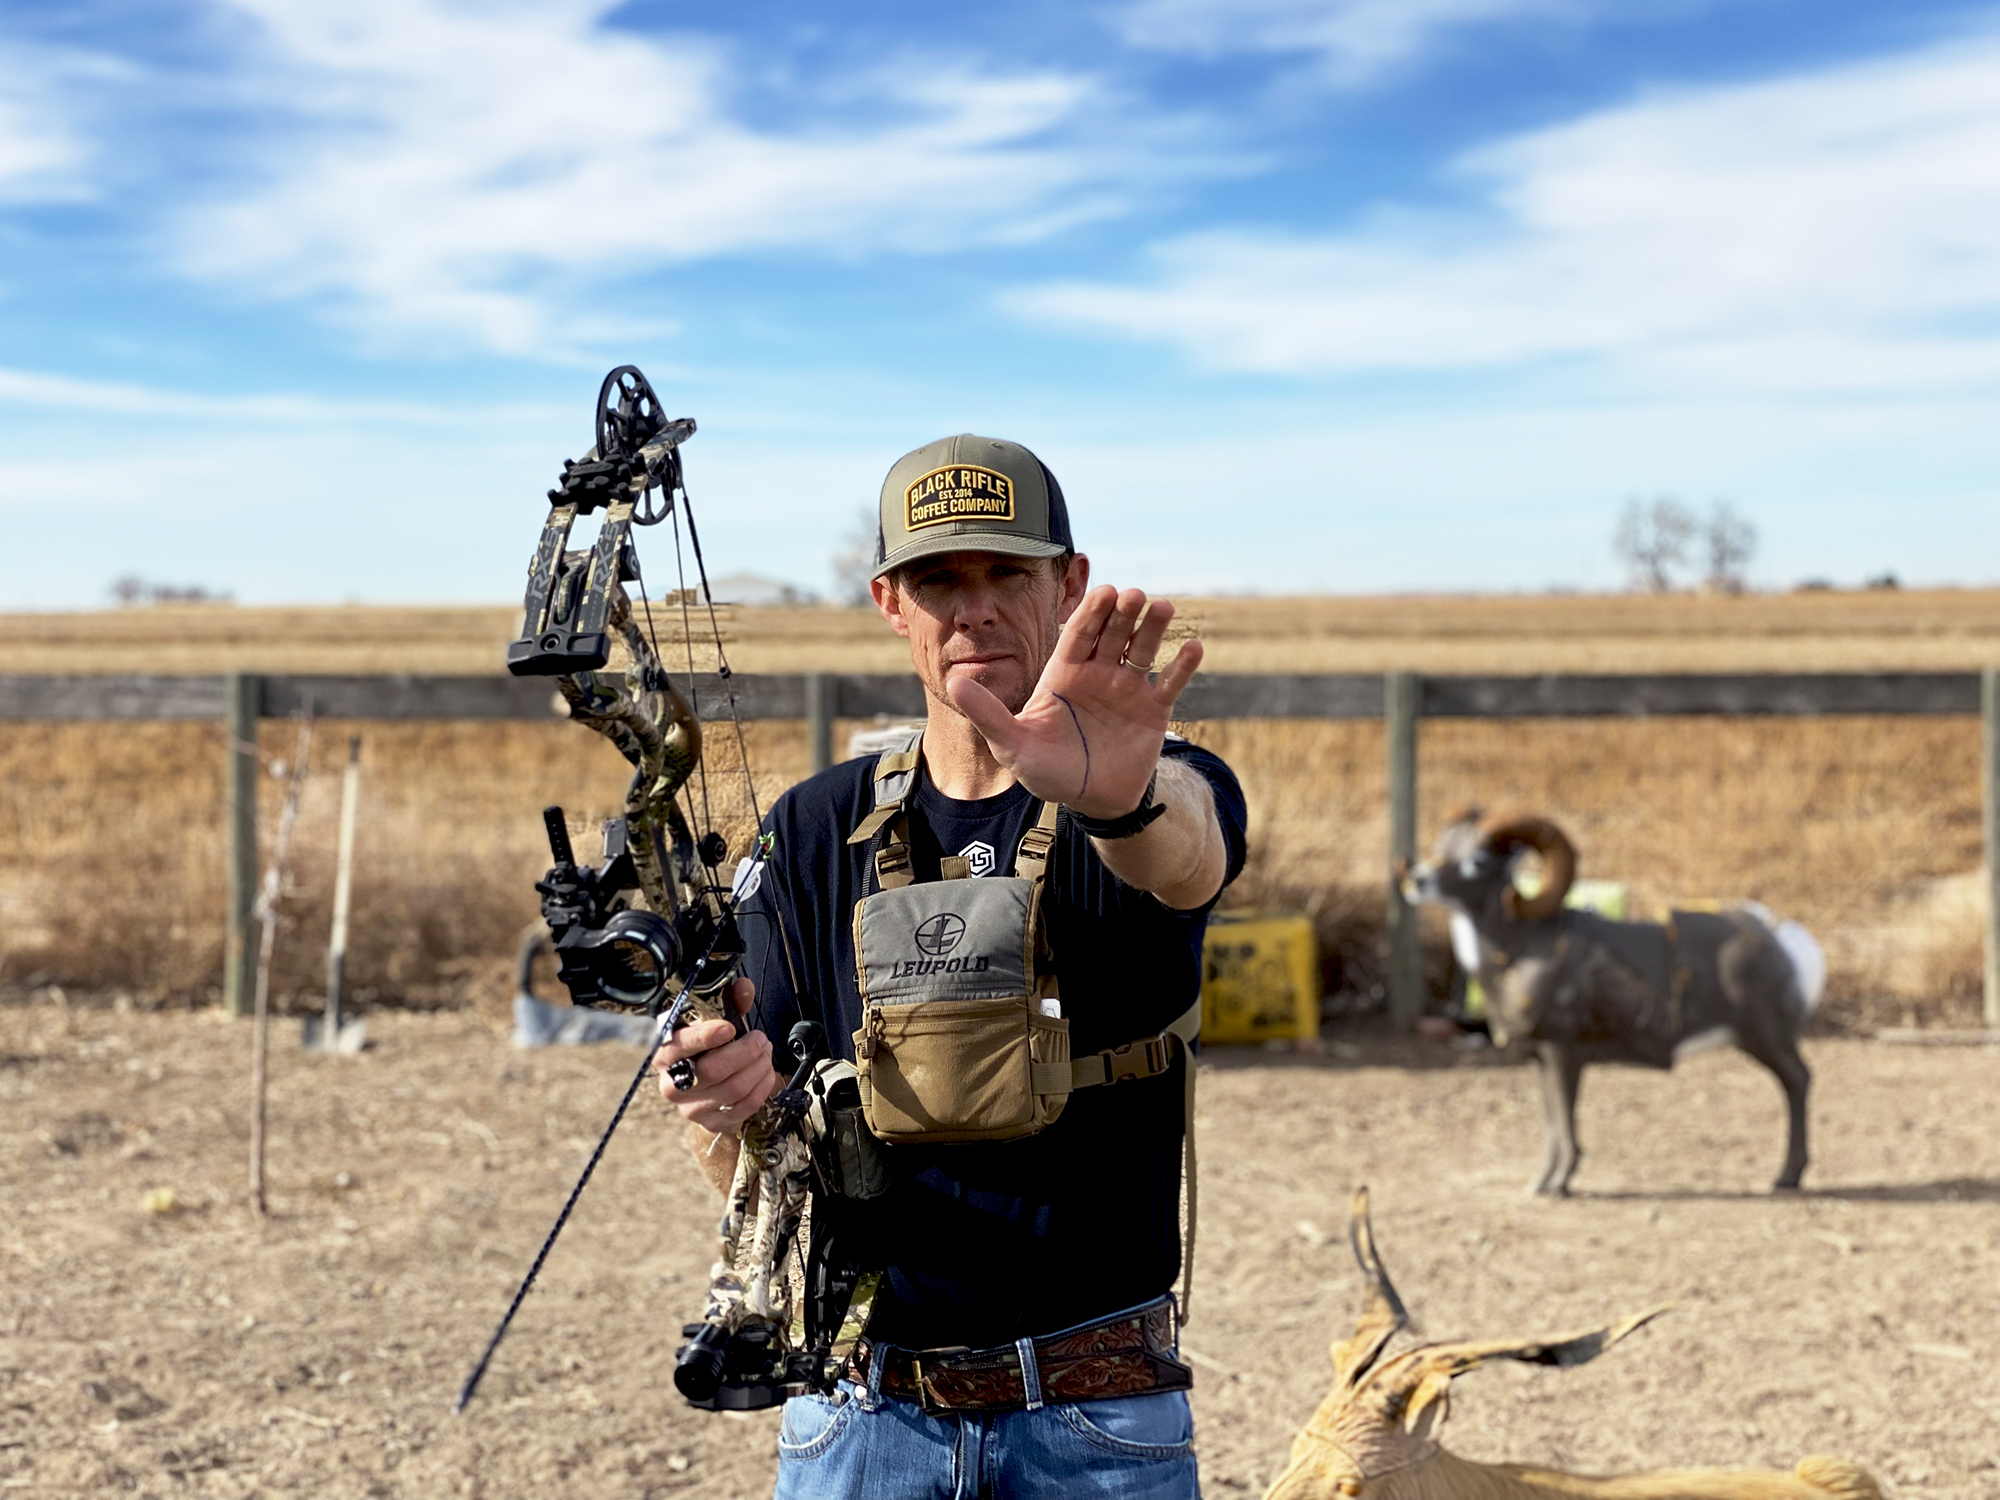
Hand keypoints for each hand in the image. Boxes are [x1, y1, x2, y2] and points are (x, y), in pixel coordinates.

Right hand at [653, 977, 780, 1134]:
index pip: (679, 1046)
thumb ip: (728, 1003)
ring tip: (765, 1052)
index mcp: (664, 1054)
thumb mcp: (711, 1021)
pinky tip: (766, 1072)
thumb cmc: (705, 1047)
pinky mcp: (711, 1123)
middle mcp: (672, 1085)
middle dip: (745, 1051)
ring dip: (758, 1067)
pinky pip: (744, 1107)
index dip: (704, 1037)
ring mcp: (690, 1108)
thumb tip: (743, 988)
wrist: (701, 1085)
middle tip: (760, 1039)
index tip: (729, 1028)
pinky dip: (762, 1087)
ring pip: (733, 1090)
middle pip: (712, 1071)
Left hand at [945, 585, 1202, 819]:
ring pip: (1142, 650)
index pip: (1078, 634)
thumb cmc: (1046, 770)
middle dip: (1122, 613)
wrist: (1089, 800)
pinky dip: (1183, 666)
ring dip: (1153, 629)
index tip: (1102, 590)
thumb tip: (951, 680)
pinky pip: (1170, 683)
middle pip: (1112, 634)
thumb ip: (987, 712)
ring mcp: (1128, 689)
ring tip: (1163, 607)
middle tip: (1133, 594)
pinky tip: (1194, 648)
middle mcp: (1099, 673)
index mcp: (1065, 673)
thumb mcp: (1011, 743)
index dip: (1090, 613)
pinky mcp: (1153, 710)